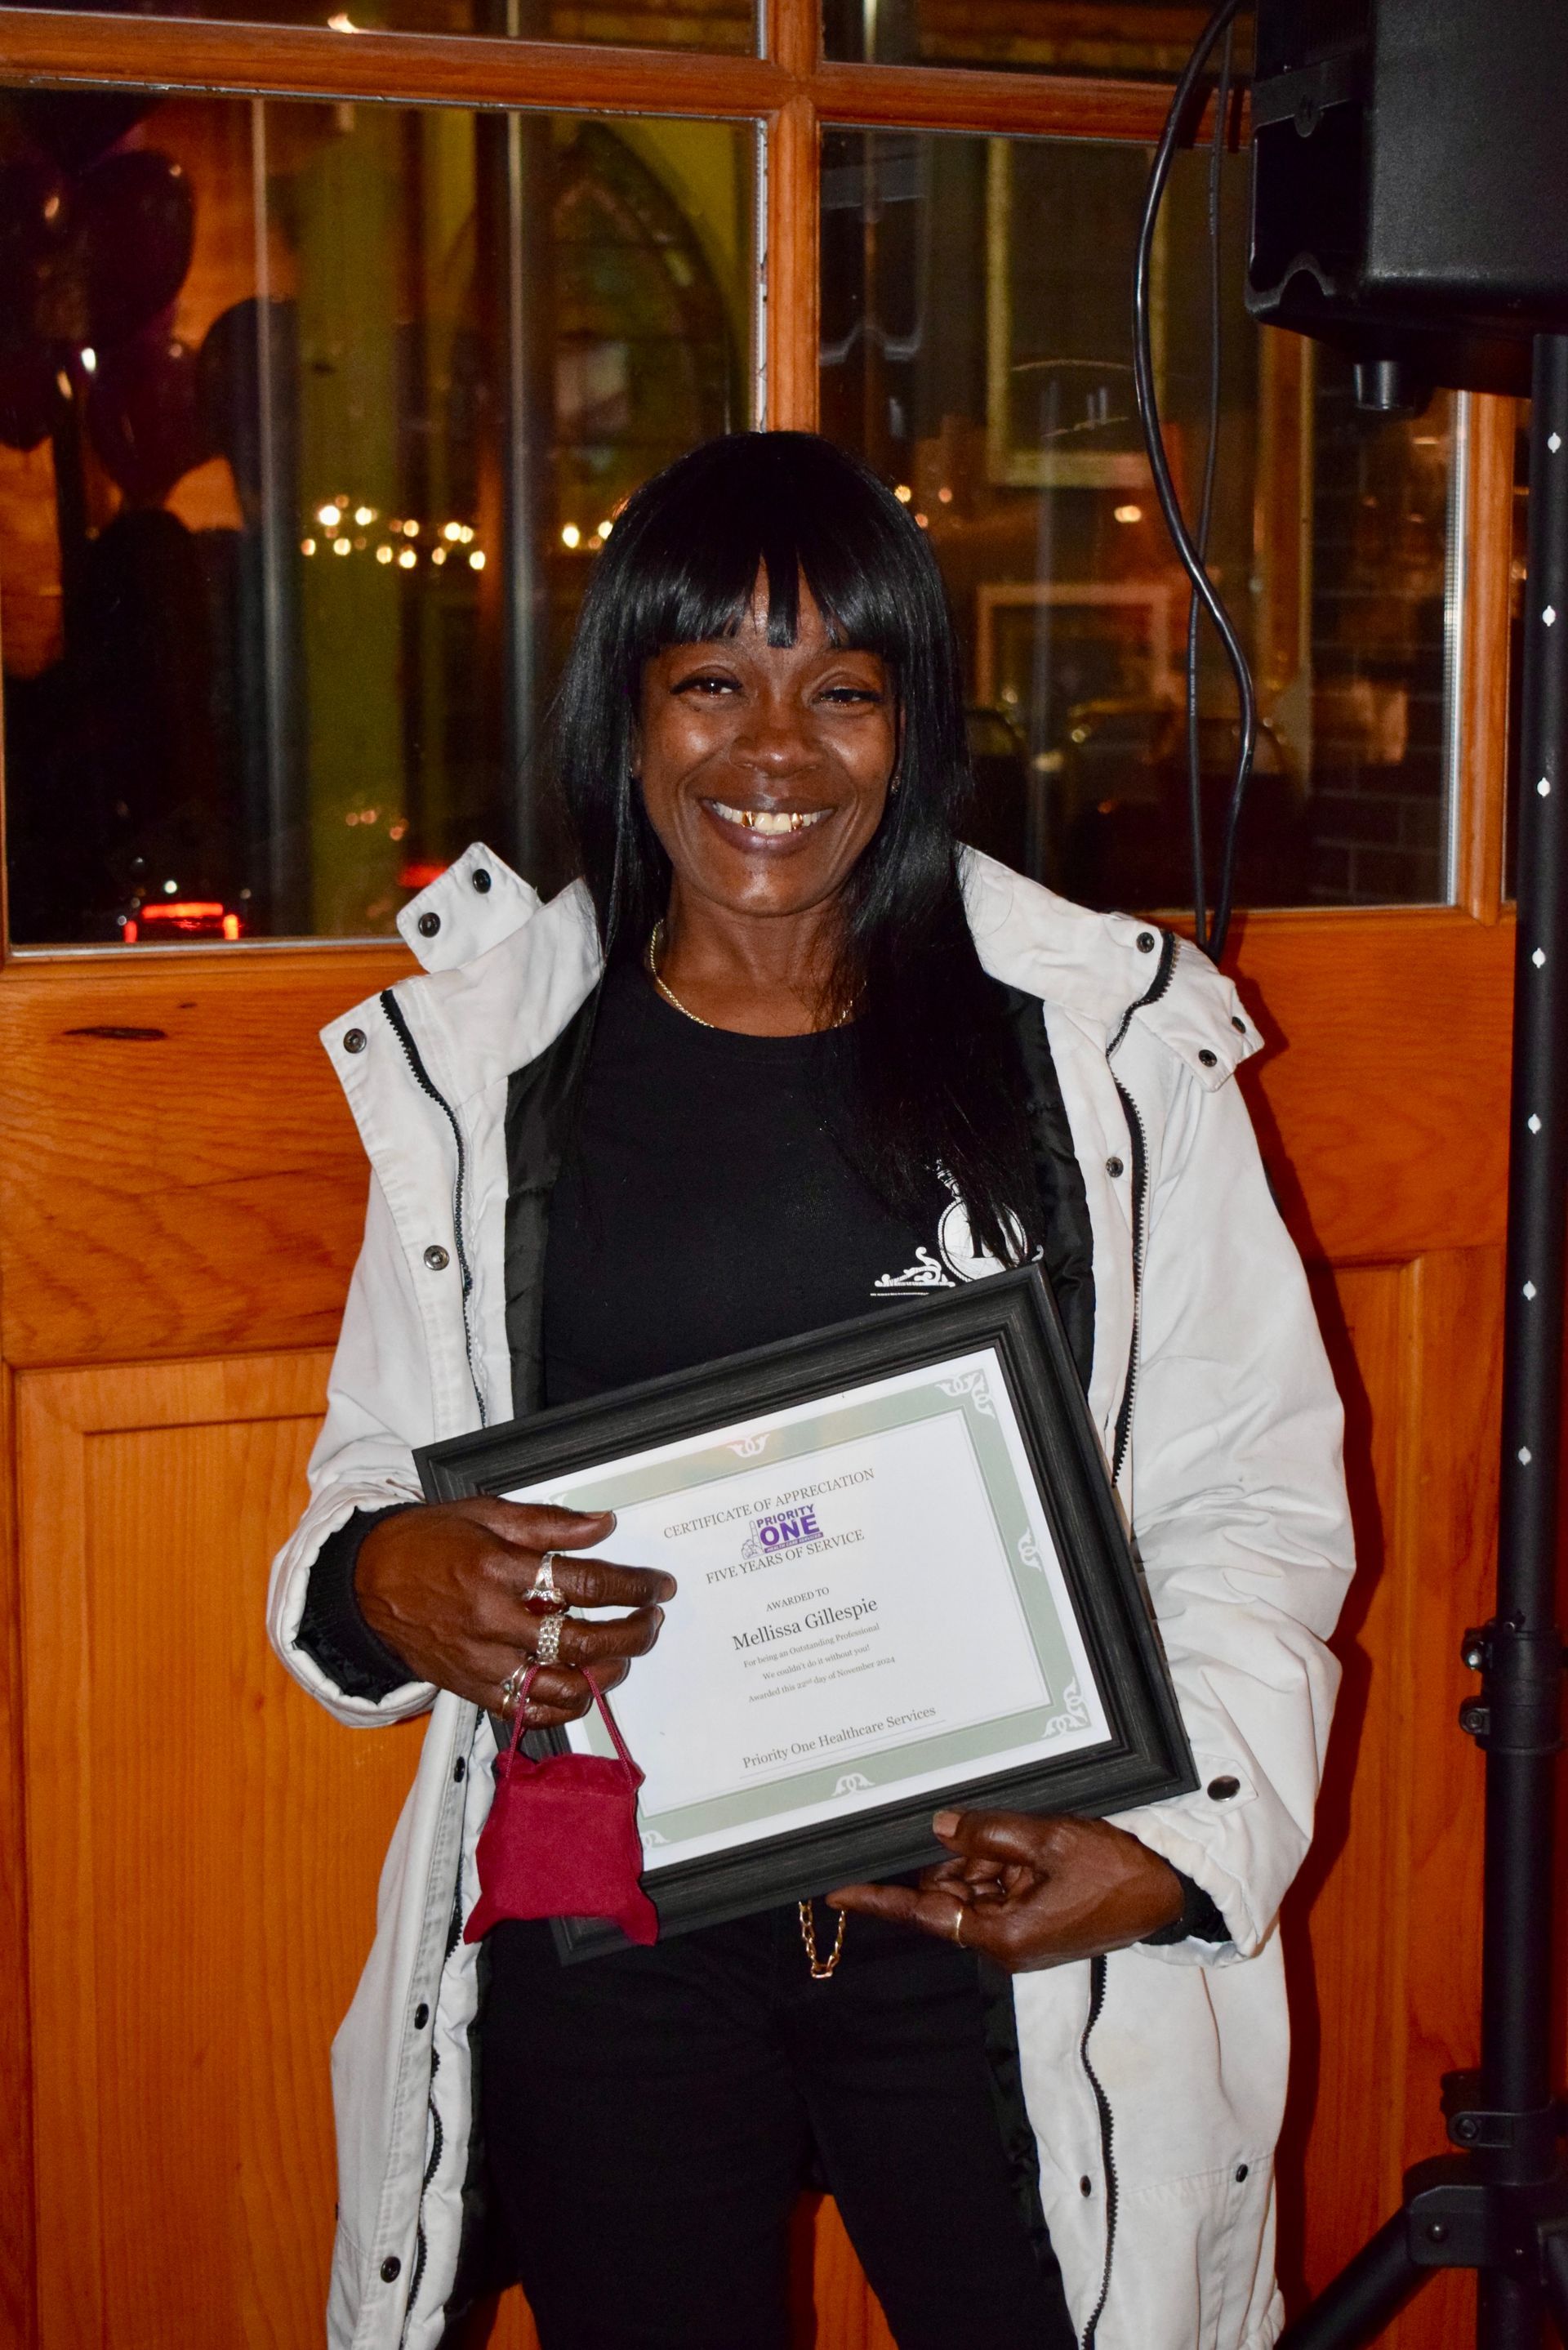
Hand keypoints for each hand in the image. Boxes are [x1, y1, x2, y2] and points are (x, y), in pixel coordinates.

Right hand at [355, 1498, 674, 1726]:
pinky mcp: (471, 1688)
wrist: (363, 1583)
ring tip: (623, 1654)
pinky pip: (529, 1710)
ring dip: (605, 1672)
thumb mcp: (484, 1513)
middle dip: (632, 1632)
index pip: (583, 1582)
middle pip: (582, 1639)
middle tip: (652, 1619)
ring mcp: (482, 1660)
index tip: (656, 1586)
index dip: (631, 1586)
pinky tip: (583, 1687)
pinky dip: (565, 1705)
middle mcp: (492, 1619)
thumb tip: (602, 1525)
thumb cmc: (424, 1543)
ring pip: (561, 1684)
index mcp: (498, 1568)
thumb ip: (547, 1522)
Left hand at [827, 1809, 1184, 1973]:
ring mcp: (1022, 1932)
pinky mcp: (1037, 1920)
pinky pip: (1000, 1887)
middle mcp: (1005, 1942)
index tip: (835, 1891)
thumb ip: (988, 1834)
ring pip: (974, 1888)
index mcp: (1002, 1936)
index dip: (879, 1901)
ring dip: (980, 1856)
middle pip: (948, 1897)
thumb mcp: (1047, 1839)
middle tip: (939, 1819)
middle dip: (944, 1858)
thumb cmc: (1115, 1870)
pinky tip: (1013, 1833)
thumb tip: (940, 1827)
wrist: (1168, 1890)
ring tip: (1004, 1825)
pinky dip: (1000, 1861)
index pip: (924, 1915)